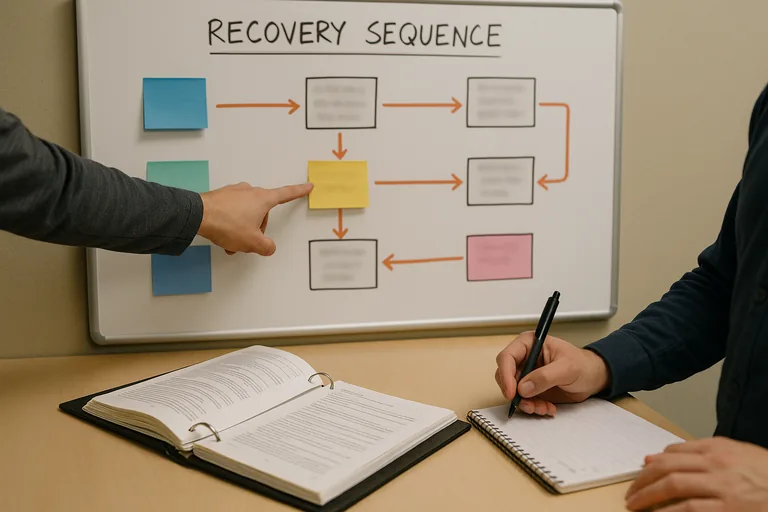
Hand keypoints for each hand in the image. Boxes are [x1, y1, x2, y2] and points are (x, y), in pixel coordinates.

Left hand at [197, 182, 312, 254]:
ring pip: (245, 214)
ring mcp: (234, 192)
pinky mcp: (221, 196)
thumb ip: (266, 246)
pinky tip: (223, 235)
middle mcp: (250, 192)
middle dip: (257, 229)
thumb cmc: (227, 224)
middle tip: (247, 242)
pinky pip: (232, 211)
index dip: (298, 191)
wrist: (198, 215)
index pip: (286, 194)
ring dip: (242, 229)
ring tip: (231, 242)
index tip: (307, 186)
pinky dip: (231, 224)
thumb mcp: (252, 242)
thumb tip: (269, 247)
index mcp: (262, 200)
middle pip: (262, 212)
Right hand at [494, 331, 609, 415]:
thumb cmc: (583, 365)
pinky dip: (533, 407)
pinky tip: (547, 408)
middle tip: (528, 404)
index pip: (507, 357)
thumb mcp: (567, 368)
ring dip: (526, 403)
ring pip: (513, 392)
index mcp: (529, 344)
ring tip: (543, 408)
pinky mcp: (531, 389)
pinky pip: (524, 401)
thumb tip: (523, 387)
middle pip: (505, 376)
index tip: (512, 392)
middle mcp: (524, 358)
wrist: (592, 378)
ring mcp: (527, 375)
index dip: (506, 375)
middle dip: (515, 393)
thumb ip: (545, 376)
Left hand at [625, 437, 767, 510]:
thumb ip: (700, 451)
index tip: (640, 474)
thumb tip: (658, 457)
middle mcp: (717, 464)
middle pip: (668, 468)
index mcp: (718, 448)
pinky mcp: (728, 510)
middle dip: (643, 481)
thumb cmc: (766, 473)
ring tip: (634, 505)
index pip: (674, 452)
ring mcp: (723, 487)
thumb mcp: (737, 454)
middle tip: (630, 493)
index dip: (652, 464)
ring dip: (648, 496)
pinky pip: (690, 509)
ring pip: (674, 486)